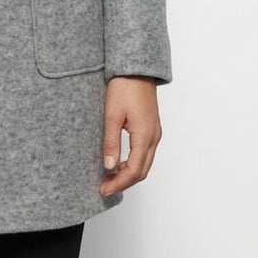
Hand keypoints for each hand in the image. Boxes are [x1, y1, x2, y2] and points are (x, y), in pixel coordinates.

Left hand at [100, 76, 162, 195]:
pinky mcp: (151, 128)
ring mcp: (155, 133)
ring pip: (145, 163)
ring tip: (109, 177)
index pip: (134, 171)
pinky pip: (145, 153)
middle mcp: (154, 137)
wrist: (136, 69)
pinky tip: (119, 162)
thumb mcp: (112, 114)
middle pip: (142, 171)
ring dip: (129, 174)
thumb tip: (109, 166)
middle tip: (104, 187)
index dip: (118, 183)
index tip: (103, 189)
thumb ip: (111, 142)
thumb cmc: (124, 87)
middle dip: (123, 183)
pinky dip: (133, 163)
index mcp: (145, 135)